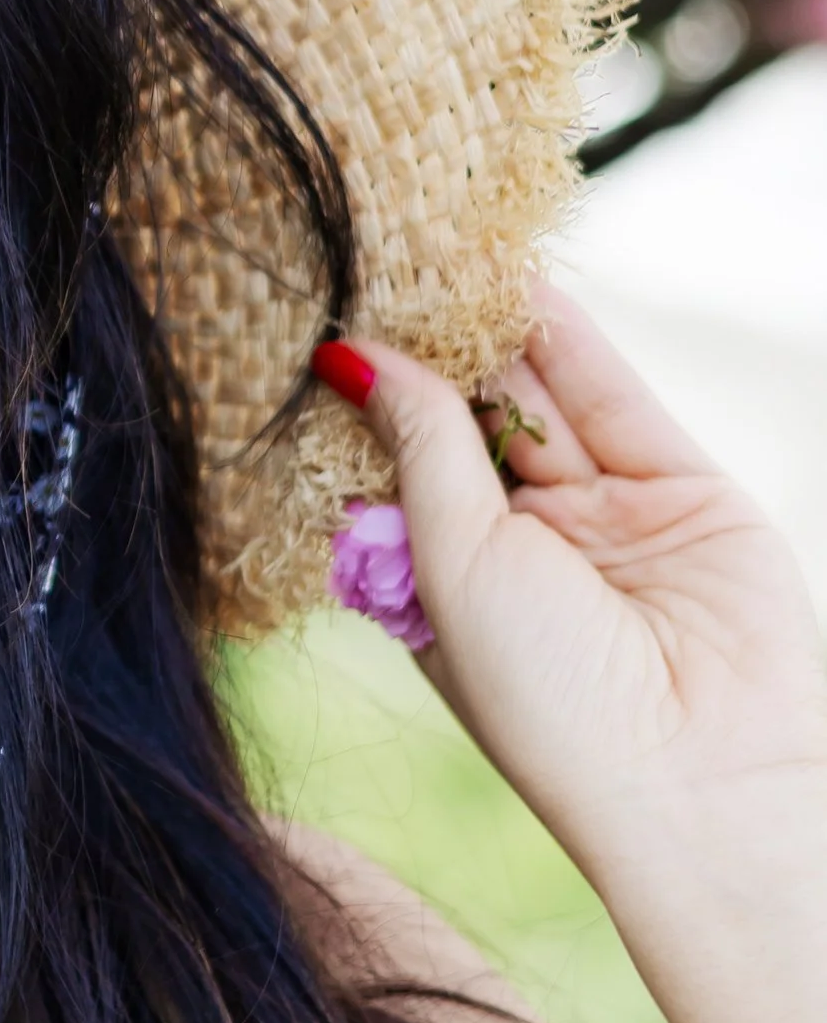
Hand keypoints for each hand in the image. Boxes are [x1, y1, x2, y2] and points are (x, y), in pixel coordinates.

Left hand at [328, 290, 826, 900]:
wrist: (705, 777)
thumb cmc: (550, 701)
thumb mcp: (454, 561)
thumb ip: (421, 445)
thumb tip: (349, 353)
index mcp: (443, 587)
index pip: (395, 469)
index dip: (364, 400)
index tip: (317, 317)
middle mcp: (521, 552)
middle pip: (467, 423)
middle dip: (431, 350)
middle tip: (382, 256)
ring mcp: (603, 520)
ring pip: (540, 402)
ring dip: (497, 332)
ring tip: (444, 246)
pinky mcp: (680, 493)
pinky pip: (614, 401)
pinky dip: (571, 341)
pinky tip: (525, 283)